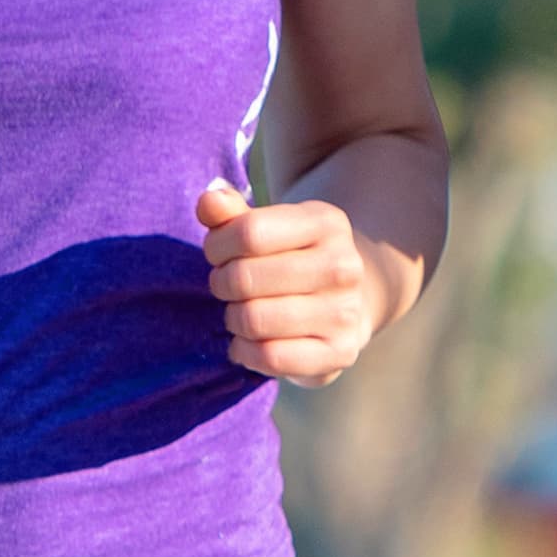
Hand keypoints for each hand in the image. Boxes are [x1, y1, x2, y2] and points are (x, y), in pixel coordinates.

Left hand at [199, 177, 387, 385]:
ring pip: (254, 320)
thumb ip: (232, 213)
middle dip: (221, 284)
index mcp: (326, 223)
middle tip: (227, 286)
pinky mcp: (340, 352)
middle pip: (245, 279)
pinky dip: (246, 351)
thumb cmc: (292, 258)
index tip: (218, 254)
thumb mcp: (269, 226)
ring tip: (239, 313)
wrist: (347, 301)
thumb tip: (210, 199)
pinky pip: (271, 357)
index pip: (248, 233)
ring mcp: (345, 312)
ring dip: (232, 319)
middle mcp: (344, 266)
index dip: (217, 245)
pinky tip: (247, 342)